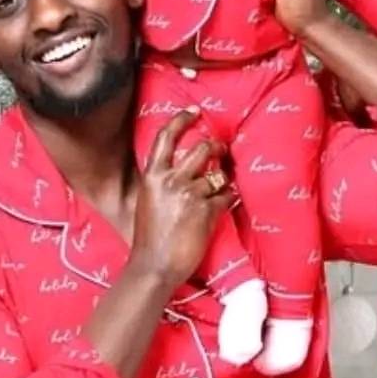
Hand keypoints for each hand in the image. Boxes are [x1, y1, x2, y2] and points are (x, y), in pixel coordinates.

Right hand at [130, 109, 232, 286]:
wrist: (154, 266)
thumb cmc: (149, 237)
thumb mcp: (147, 201)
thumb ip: (161, 182)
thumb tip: (179, 170)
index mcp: (152, 176)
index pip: (166, 137)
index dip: (182, 119)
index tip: (195, 111)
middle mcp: (172, 180)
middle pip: (202, 149)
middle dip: (216, 148)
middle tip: (221, 151)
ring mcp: (190, 195)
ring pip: (218, 174)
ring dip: (224, 178)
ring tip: (222, 184)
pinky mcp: (207, 211)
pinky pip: (227, 196)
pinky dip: (229, 198)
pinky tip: (226, 203)